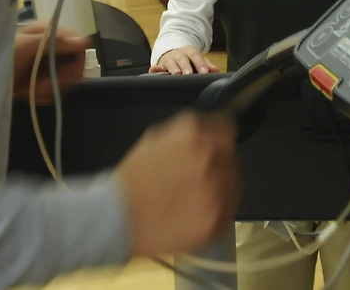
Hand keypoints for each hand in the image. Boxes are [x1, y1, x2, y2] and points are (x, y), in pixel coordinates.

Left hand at [13, 20, 87, 99]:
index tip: (65, 78)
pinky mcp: (40, 79)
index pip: (78, 44)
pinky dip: (47, 95)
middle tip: (43, 89)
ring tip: (33, 93)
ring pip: (66, 78)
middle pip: (74, 64)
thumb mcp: (25, 47)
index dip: (75, 63)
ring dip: (52, 90)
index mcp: (47, 32)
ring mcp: (45, 63)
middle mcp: (50, 45)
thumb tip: (84, 41)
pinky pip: (56, 88)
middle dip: (61, 80)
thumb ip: (53, 42)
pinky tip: (33, 96)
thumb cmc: (1, 59)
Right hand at [115, 112, 239, 257]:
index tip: (218, 147)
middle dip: (218, 165)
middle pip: (230, 158)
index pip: (227, 129)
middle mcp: (208, 159)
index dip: (220, 139)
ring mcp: (214, 190)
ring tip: (195, 198)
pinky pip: (229, 210)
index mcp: (192, 135)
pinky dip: (218, 211)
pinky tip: (197, 213)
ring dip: (220, 188)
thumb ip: (184, 132)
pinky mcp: (215, 219)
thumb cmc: (132, 181)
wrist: (117, 218)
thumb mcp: (153, 139)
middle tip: (198, 179)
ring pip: (232, 184)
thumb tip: (205, 130)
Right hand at [149, 46, 218, 74]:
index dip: (200, 63)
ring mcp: (169, 59)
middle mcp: (179, 54)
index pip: (196, 55)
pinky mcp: (160, 65)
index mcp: (190, 51)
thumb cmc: (188, 59)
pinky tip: (153, 71)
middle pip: (183, 59)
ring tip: (176, 74)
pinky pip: (157, 67)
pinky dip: (155, 69)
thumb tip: (216, 72)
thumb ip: (207, 65)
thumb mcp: (198, 59)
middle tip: (189, 74)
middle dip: (186, 66)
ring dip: (173, 68)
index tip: (205, 72)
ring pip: (171, 62)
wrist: (173, 53)